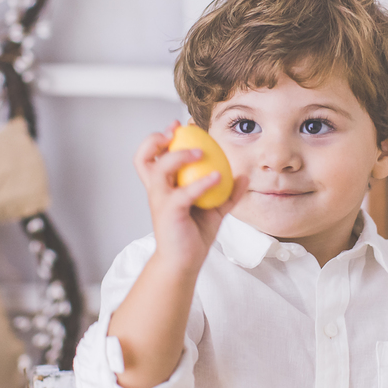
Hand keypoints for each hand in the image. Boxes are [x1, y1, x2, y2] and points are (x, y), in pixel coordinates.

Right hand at [133, 121, 248, 270]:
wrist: (184, 262)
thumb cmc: (194, 235)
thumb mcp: (214, 210)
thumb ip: (228, 193)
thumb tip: (244, 176)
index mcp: (164, 186)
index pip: (152, 156)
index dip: (159, 138)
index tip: (176, 126)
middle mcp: (158, 190)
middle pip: (143, 157)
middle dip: (154, 140)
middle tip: (174, 132)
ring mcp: (161, 200)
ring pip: (159, 169)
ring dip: (178, 156)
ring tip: (200, 152)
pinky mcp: (170, 213)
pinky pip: (184, 193)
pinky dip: (201, 183)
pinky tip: (218, 178)